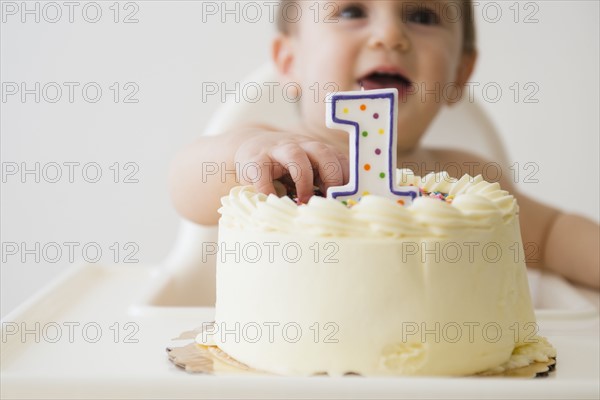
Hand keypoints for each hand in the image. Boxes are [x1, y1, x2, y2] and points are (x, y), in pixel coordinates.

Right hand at [234, 132, 348, 202]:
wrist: (249, 148)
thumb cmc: (284, 169)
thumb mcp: (308, 172)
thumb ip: (323, 185)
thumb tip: (342, 210)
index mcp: (317, 151)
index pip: (340, 160)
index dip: (347, 180)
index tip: (349, 200)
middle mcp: (301, 147)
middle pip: (323, 152)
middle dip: (331, 177)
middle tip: (330, 199)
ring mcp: (277, 151)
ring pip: (295, 155)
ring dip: (303, 180)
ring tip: (302, 201)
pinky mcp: (255, 160)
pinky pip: (262, 171)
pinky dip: (268, 189)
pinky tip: (274, 203)